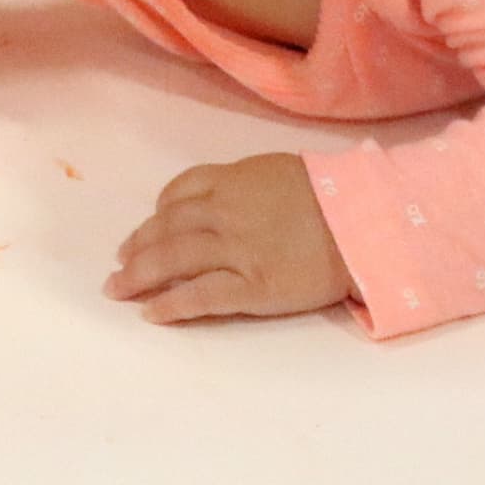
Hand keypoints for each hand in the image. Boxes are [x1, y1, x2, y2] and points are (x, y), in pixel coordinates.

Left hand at [103, 154, 354, 325]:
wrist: (367, 221)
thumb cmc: (337, 196)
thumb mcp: (283, 172)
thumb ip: (250, 184)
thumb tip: (231, 195)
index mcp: (234, 180)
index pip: (180, 194)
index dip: (157, 214)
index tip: (146, 227)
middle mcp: (225, 212)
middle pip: (167, 228)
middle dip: (136, 247)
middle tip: (119, 262)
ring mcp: (236, 251)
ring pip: (172, 261)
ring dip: (138, 275)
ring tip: (118, 289)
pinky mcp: (251, 287)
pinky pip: (199, 296)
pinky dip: (170, 304)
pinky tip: (151, 312)